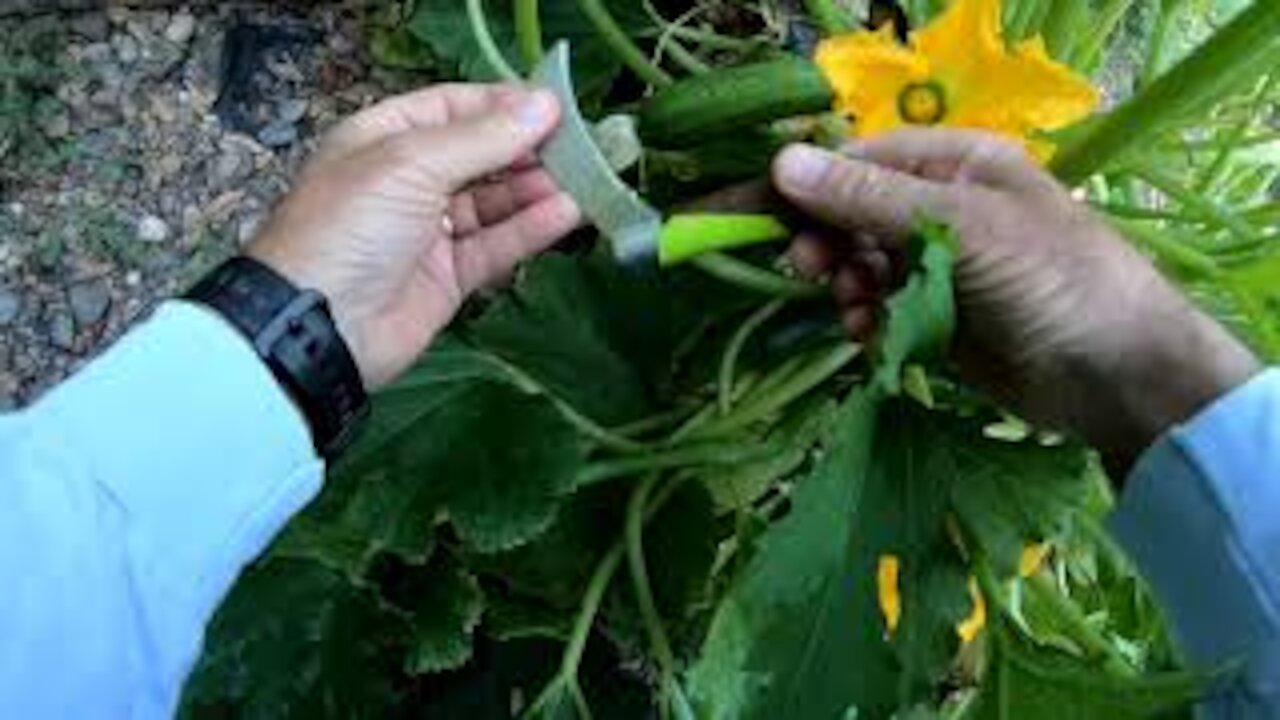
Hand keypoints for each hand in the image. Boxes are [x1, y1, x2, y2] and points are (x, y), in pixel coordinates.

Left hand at [248, 84, 581, 389]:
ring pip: (494, 202)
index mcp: (384, 138)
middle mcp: (407, 180)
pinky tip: (566, 214)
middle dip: (528, 148)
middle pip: (480, 154)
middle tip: (583, 145)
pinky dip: (530, 230)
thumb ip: (483, 137)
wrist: (318, 328)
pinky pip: (496, 246)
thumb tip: (543, 104)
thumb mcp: (411, 164)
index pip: (453, 108)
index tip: (555, 106)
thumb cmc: (348, 228)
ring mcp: (429, 231)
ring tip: (585, 179)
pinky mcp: (448, 277)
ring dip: (536, 189)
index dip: (503, 105)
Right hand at [771, 129, 1259, 469]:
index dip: (815, 184)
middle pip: (856, 212)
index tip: (770, 215)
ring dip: (847, 284)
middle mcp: (946, 209)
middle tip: (806, 268)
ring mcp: (942, 267)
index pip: (865, 159)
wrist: (1116, 376)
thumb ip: (870, 200)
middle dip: (828, 240)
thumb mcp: (962, 228)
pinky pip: (883, 309)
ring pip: (864, 264)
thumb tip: (782, 162)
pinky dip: (868, 320)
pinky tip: (868, 334)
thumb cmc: (1052, 280)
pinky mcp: (940, 319)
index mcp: (960, 164)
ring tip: (853, 307)